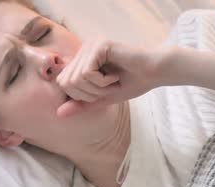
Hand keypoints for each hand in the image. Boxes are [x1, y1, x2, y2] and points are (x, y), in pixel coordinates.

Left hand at [56, 39, 171, 117]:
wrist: (155, 73)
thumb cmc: (132, 83)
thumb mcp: (101, 99)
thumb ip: (81, 105)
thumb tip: (58, 114)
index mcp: (82, 59)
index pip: (63, 83)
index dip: (80, 95)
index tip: (102, 92)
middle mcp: (84, 49)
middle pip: (66, 82)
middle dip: (88, 94)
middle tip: (108, 88)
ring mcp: (91, 45)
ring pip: (76, 79)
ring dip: (97, 89)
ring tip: (112, 82)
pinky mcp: (99, 45)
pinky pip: (87, 73)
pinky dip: (101, 82)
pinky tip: (115, 76)